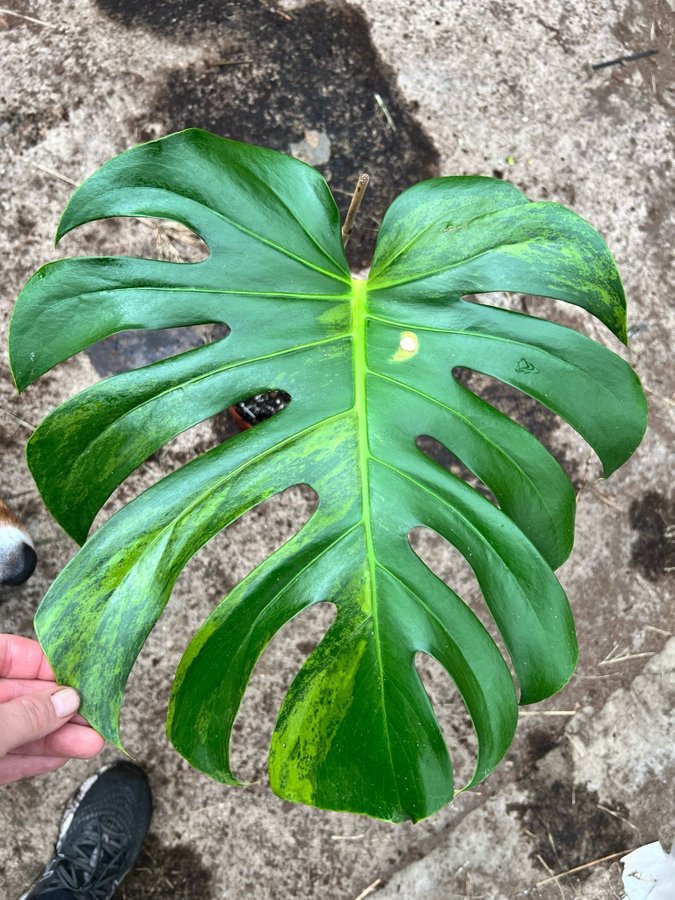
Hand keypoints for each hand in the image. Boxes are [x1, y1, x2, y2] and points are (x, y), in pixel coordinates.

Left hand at [0, 634, 104, 783]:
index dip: (45, 663)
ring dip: (54, 737)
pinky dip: (31, 757)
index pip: (9, 654)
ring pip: (15, 727)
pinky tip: (58, 757)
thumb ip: (26, 715)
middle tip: (92, 715)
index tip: (77, 676)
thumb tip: (65, 702)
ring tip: (90, 743)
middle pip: (18, 693)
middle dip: (58, 709)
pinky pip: (4, 754)